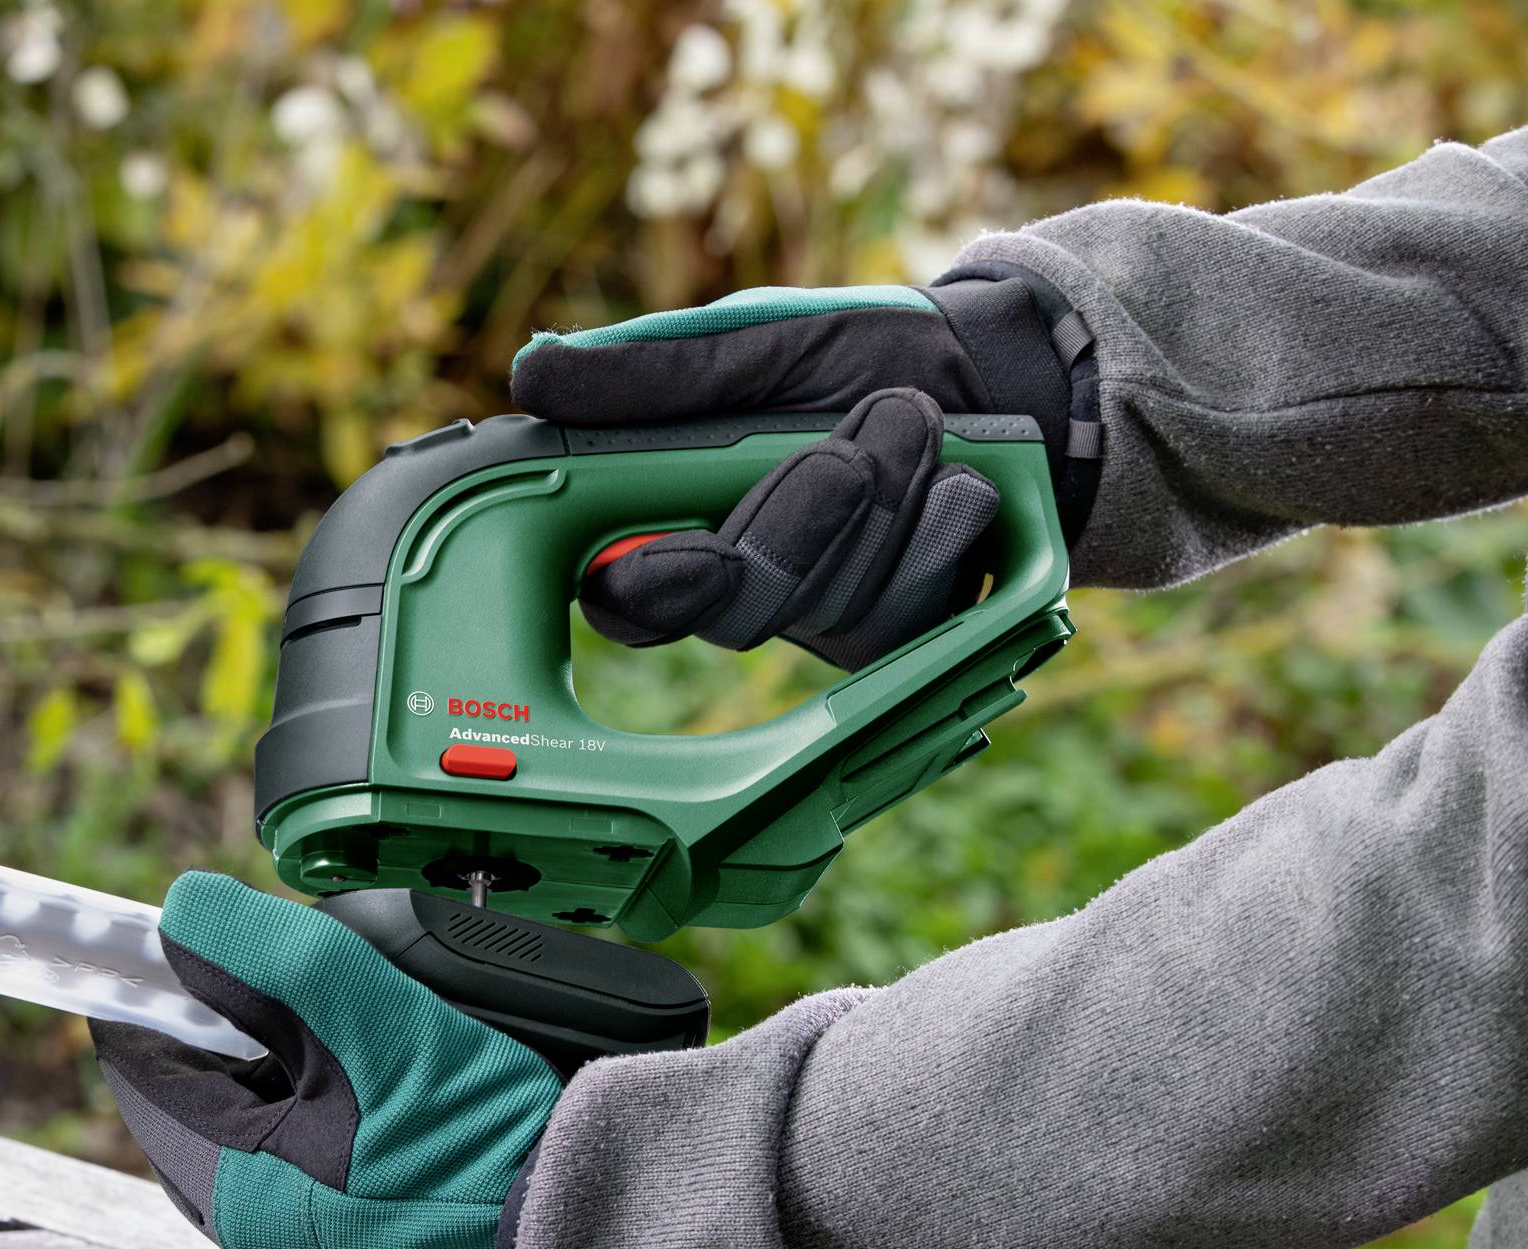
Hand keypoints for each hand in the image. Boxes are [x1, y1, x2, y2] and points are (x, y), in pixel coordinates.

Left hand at [90, 872, 560, 1248]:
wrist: (590, 1233)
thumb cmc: (486, 1142)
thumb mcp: (375, 1022)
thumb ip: (271, 959)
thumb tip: (183, 911)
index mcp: (235, 1189)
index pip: (144, 1072)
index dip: (150, 995)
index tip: (168, 944)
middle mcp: (256, 1240)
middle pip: (195, 1105)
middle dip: (223, 1037)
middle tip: (282, 982)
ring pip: (250, 1139)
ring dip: (274, 1077)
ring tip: (344, 1032)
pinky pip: (302, 1176)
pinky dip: (317, 1123)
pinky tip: (377, 1092)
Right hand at [512, 279, 1086, 669]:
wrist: (997, 372)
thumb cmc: (856, 350)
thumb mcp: (752, 342)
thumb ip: (651, 373)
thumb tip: (530, 375)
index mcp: (676, 519)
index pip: (625, 593)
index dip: (647, 585)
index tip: (678, 554)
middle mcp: (738, 581)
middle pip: (733, 609)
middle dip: (794, 524)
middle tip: (843, 453)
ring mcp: (818, 613)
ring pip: (827, 601)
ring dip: (882, 502)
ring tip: (916, 422)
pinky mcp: (899, 629)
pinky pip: (906, 612)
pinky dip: (939, 532)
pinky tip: (960, 485)